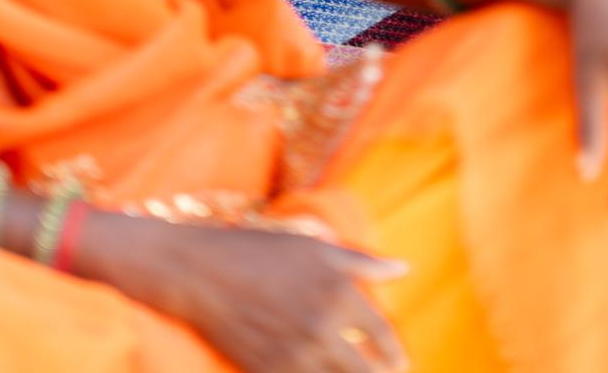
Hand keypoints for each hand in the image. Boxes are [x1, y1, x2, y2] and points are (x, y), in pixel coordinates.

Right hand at [86, 212, 407, 372]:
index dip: (396, 353)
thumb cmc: (263, 251)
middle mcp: (322, 327)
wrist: (203, 272)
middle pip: (367, 370)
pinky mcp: (267, 370)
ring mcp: (294, 354)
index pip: (383, 335)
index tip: (401, 362)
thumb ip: (363, 263)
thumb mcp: (317, 247)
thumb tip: (404, 269)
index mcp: (339, 292)